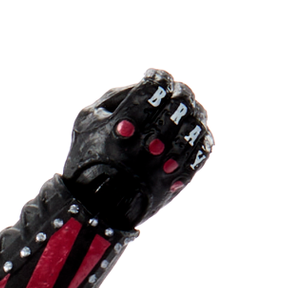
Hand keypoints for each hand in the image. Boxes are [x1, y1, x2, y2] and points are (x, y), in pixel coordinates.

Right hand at [61, 70, 211, 230]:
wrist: (95, 209)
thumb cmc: (88, 161)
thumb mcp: (86, 122)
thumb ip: (116, 98)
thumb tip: (146, 84)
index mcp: (122, 127)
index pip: (154, 88)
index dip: (158, 78)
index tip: (154, 79)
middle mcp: (146, 144)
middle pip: (179, 102)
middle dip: (177, 93)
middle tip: (171, 95)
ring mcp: (164, 163)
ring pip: (194, 124)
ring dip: (191, 113)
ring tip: (182, 114)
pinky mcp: (177, 179)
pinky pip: (201, 150)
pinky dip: (199, 138)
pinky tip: (189, 133)